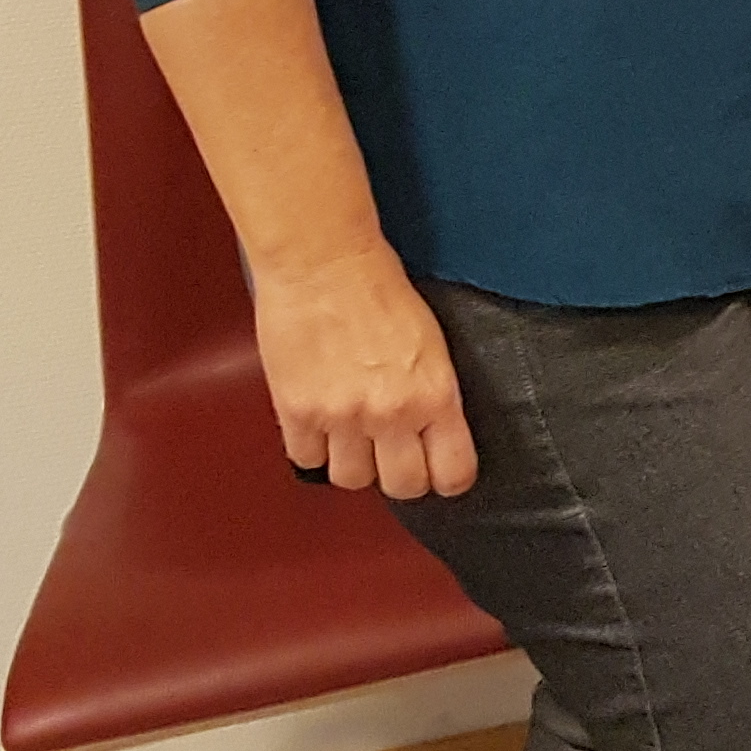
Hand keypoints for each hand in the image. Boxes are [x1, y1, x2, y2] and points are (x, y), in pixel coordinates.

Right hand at [250, 240, 476, 499]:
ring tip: (353, 434)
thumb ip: (433, 394)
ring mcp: (341, 417)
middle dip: (400, 475)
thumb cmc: (379, 289)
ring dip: (352, 462)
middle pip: (402, 486)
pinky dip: (312, 447)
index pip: (453, 472)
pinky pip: (306, 460)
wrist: (325, 264)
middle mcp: (391, 413)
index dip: (447, 478)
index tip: (441, 472)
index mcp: (435, 394)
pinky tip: (320, 423)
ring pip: (351, 479)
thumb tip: (434, 432)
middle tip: (394, 455)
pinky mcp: (297, 413)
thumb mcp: (432, 344)